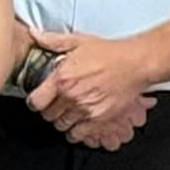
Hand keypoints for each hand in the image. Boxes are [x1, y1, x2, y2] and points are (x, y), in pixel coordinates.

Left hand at [24, 31, 151, 145]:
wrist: (135, 64)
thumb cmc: (109, 53)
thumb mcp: (78, 42)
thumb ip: (53, 41)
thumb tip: (34, 34)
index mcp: (62, 78)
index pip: (35, 102)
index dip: (36, 102)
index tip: (40, 100)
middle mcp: (71, 96)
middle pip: (48, 116)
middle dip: (50, 111)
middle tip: (56, 105)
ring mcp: (84, 109)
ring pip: (61, 126)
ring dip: (63, 121)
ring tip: (68, 113)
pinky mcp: (98, 119)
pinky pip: (78, 134)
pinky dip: (76, 132)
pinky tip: (79, 123)